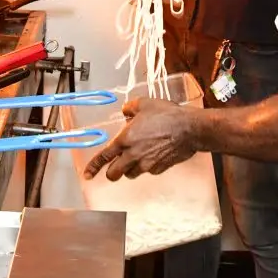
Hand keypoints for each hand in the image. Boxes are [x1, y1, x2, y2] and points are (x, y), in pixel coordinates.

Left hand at [83, 98, 198, 180]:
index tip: (87, 174)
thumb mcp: (144, 104)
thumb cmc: (167, 115)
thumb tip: (125, 112)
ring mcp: (147, 164)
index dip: (93, 167)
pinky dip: (146, 166)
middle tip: (114, 167)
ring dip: (130, 168)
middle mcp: (133, 155)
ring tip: (137, 155)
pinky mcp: (159, 169)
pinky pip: (147, 171)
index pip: (104, 157)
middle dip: (112, 171)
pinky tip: (153, 153)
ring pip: (131, 174)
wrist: (189, 129)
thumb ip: (130, 108)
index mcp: (125, 140)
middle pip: (114, 173)